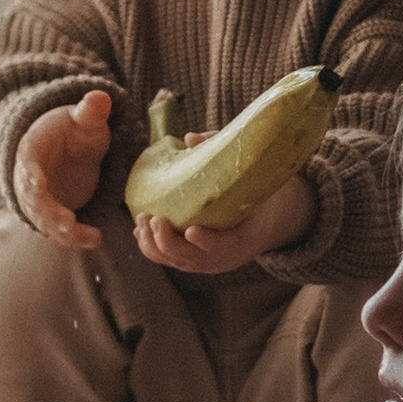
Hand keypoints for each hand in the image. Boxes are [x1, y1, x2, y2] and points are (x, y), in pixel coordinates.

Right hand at [15, 94, 113, 251]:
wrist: (64, 150)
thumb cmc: (71, 132)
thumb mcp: (82, 119)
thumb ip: (90, 111)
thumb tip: (100, 97)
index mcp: (30, 150)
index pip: (25, 162)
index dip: (28, 173)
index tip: (36, 183)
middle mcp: (28, 179)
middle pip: (33, 199)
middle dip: (48, 213)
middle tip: (68, 223)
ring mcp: (37, 200)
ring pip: (45, 220)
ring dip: (64, 232)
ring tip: (89, 237)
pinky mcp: (49, 215)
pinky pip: (57, 230)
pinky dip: (73, 238)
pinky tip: (93, 240)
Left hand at [132, 170, 317, 276]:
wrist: (262, 227)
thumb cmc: (254, 198)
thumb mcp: (250, 181)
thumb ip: (222, 158)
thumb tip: (190, 138)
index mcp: (242, 239)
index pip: (222, 246)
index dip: (205, 242)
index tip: (191, 231)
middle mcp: (221, 258)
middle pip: (188, 257)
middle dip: (166, 240)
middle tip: (153, 217)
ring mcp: (203, 262)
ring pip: (171, 259)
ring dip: (152, 242)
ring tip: (141, 219)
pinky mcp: (190, 261)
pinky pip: (165, 258)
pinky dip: (150, 245)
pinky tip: (140, 229)